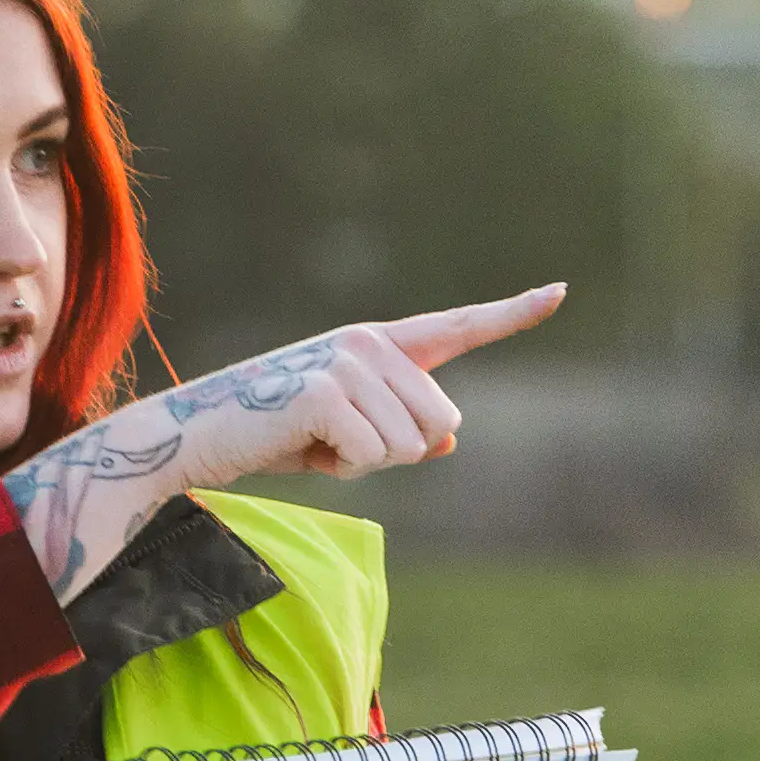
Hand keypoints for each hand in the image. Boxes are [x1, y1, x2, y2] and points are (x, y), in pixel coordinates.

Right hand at [1, 284, 564, 592]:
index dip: (512, 312)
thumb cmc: (273, 433)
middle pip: (438, 421)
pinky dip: (341, 470)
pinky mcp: (325, 392)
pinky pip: (372, 456)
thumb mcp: (348, 435)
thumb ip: (403, 431)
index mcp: (379, 344)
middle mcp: (369, 342)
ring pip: (408, 446)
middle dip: (393, 451)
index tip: (560, 291)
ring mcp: (347, 363)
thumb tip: (448, 437)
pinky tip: (302, 449)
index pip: (457, 328)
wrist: (199, 434)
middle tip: (330, 441)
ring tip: (311, 442)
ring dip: (363, 463)